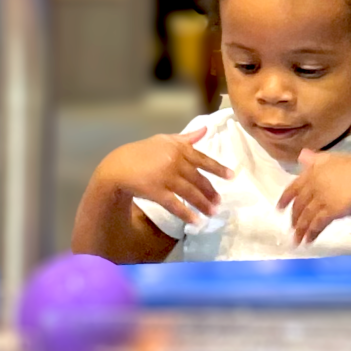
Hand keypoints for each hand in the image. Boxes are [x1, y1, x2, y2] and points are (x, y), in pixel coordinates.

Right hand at [91, 128, 232, 225]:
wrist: (118, 166)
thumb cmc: (142, 152)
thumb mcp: (164, 140)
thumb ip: (186, 138)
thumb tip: (205, 130)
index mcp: (179, 149)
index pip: (203, 159)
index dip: (218, 169)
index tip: (231, 176)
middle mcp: (175, 162)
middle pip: (199, 179)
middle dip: (211, 192)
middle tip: (219, 202)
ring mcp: (166, 178)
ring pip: (190, 193)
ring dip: (203, 204)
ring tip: (212, 212)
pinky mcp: (157, 192)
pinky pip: (176, 205)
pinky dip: (187, 214)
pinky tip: (196, 221)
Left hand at [278, 151, 350, 244]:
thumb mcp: (333, 158)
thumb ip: (316, 159)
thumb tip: (301, 156)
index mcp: (313, 171)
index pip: (293, 187)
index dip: (285, 199)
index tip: (279, 209)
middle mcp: (314, 184)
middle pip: (299, 204)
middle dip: (294, 218)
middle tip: (292, 228)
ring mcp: (322, 198)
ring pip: (306, 216)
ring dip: (300, 229)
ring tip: (297, 240)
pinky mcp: (331, 210)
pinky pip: (317, 224)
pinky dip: (311, 233)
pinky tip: (309, 241)